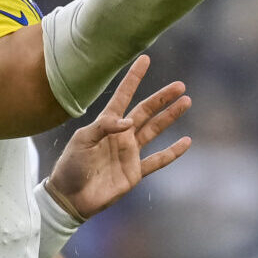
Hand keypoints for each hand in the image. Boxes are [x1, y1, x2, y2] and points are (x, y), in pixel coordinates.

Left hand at [45, 55, 192, 221]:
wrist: (70, 197)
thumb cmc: (71, 166)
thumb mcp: (82, 141)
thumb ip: (104, 127)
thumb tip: (129, 121)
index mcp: (106, 124)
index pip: (123, 96)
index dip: (134, 78)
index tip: (145, 59)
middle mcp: (121, 135)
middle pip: (146, 111)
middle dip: (162, 98)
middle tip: (180, 86)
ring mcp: (130, 153)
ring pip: (155, 130)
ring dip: (170, 117)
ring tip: (186, 102)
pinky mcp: (135, 172)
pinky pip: (158, 160)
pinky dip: (172, 152)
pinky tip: (186, 142)